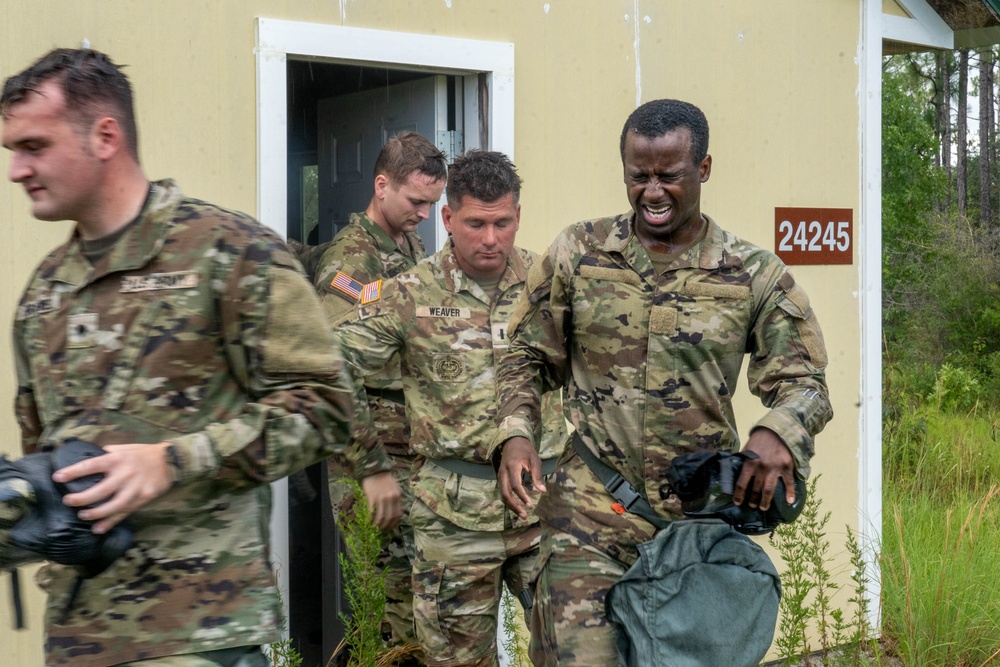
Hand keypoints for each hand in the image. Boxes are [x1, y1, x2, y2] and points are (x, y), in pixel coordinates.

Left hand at [52, 442, 173, 534]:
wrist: (170, 461)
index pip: (92, 465)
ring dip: (96, 513)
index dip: (74, 472)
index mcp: (118, 458)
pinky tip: (99, 529)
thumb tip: (87, 456)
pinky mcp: (144, 497)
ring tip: (83, 516)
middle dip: (82, 498)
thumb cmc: (143, 454)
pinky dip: (111, 522)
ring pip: (114, 505)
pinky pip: (125, 512)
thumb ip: (107, 453)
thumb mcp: (125, 448)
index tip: (58, 477)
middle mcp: (126, 473)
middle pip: (101, 490)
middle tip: (68, 501)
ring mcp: (136, 487)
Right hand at [361, 471, 401, 530]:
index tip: (391, 527)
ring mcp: (382, 498)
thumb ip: (396, 499)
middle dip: (386, 526)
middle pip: (390, 517)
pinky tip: (369, 521)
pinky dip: (371, 519)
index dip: (394, 523)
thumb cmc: (385, 479)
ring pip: (381, 517)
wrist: (375, 469)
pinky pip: (372, 512)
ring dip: (378, 525)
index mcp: (398, 496)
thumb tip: (395, 512)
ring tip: (375, 527)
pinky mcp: (372, 497)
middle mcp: (391, 498)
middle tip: (382, 529)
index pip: (398, 514)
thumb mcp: (395, 488)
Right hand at [496, 437, 545, 519]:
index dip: (522, 496)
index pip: (515, 485)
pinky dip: (509, 501)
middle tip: (525, 515)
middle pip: (505, 493)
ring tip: (522, 514)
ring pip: (502, 495)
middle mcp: (503, 473)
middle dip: (514, 506)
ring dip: (511, 506)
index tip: (530, 505)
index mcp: (512, 467)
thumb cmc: (526, 451)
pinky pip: (503, 492)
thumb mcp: (535, 460)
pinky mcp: (500, 479)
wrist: (512, 442)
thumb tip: (542, 491)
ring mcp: (500, 476)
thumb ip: (537, 475)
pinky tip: (517, 506)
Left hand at [732, 428, 795, 510]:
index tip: (737, 503)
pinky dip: (790, 493)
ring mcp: (775, 468)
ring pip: (769, 489)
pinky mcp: (787, 466)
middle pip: (756, 489)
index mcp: (749, 463)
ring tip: (763, 508)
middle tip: (752, 506)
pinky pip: (788, 482)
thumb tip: (736, 473)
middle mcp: (761, 467)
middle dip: (753, 500)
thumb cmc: (759, 440)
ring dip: (766, 501)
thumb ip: (743, 461)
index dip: (739, 495)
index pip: (742, 484)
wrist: (777, 429)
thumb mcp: (747, 448)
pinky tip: (790, 501)